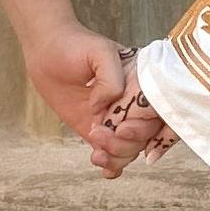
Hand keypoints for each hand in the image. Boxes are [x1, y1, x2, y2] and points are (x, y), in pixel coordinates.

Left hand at [25, 23, 156, 176]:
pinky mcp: (98, 129)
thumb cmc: (76, 44)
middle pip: (145, 137)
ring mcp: (116, 119)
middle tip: (97, 131)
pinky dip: (113, 166)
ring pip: (131, 149)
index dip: (156, 132)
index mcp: (143, 85)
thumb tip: (103, 109)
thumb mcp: (100, 52)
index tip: (125, 131)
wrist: (47, 50)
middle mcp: (134, 104)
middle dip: (125, 143)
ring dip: (116, 156)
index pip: (162, 114)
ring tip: (95, 151)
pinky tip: (101, 165)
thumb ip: (110, 80)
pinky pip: (113, 154)